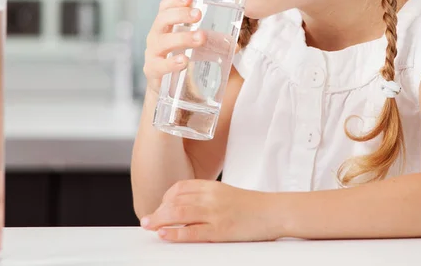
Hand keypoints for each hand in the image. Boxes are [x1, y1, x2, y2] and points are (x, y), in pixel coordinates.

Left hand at [140, 180, 281, 241]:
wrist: (275, 212)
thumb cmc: (252, 206)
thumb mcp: (227, 194)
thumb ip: (207, 197)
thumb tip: (186, 206)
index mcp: (212, 186)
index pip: (181, 187)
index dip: (165, 197)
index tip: (159, 207)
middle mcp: (211, 196)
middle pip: (175, 200)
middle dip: (157, 211)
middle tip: (146, 220)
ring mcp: (215, 213)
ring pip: (179, 214)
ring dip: (160, 220)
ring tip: (149, 226)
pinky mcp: (221, 230)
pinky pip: (192, 232)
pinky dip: (175, 233)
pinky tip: (164, 234)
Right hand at [143, 0, 204, 93]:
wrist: (168, 93)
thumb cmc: (181, 61)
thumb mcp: (195, 48)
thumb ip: (212, 42)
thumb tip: (235, 44)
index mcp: (165, 27)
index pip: (164, 8)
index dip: (174, 0)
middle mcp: (155, 37)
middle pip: (162, 20)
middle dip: (180, 14)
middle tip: (199, 15)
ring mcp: (152, 54)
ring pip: (162, 41)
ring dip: (182, 37)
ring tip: (200, 37)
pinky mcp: (153, 71)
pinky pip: (159, 65)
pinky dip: (172, 62)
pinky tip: (184, 60)